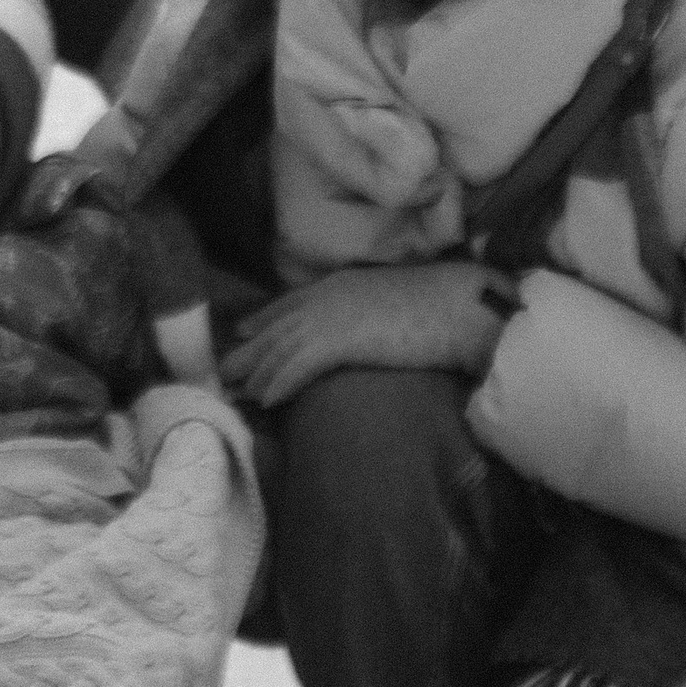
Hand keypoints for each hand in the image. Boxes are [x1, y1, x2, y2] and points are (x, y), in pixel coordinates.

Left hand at [221, 261, 519, 416]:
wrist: (461, 303)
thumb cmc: (442, 302)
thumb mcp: (397, 300)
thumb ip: (373, 310)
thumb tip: (369, 326)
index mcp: (341, 284)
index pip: (291, 303)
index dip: (265, 319)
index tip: (244, 330)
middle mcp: (328, 296)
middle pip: (276, 327)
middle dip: (249, 350)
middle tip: (224, 371)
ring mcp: (332, 316)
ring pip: (280, 348)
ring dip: (256, 374)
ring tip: (238, 394)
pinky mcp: (341, 339)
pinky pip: (298, 366)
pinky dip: (279, 384)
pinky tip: (266, 402)